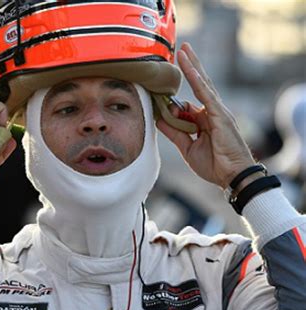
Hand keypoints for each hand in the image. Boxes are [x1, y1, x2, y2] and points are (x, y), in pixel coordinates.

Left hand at [156, 42, 255, 188]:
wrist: (232, 176)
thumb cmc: (215, 164)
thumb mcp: (187, 148)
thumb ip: (174, 132)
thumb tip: (159, 119)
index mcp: (205, 119)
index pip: (189, 101)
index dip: (175, 96)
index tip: (163, 85)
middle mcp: (212, 111)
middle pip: (199, 84)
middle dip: (190, 66)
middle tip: (180, 49)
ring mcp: (217, 111)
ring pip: (202, 84)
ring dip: (192, 65)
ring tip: (182, 50)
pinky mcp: (220, 115)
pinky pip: (206, 94)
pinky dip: (197, 80)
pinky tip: (189, 67)